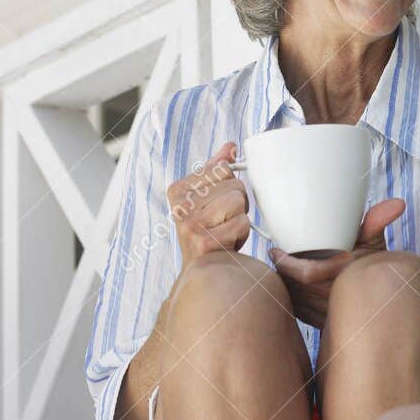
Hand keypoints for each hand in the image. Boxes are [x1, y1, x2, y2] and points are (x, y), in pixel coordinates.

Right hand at [168, 142, 250, 264]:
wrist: (202, 273)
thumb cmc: (208, 233)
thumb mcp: (208, 198)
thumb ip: (216, 171)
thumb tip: (230, 147)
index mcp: (177, 191)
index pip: (223, 168)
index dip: (229, 186)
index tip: (216, 205)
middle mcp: (180, 207)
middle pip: (235, 185)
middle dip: (237, 204)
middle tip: (223, 222)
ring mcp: (190, 225)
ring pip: (239, 201)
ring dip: (240, 219)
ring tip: (225, 231)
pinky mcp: (204, 243)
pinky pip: (242, 223)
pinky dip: (241, 234)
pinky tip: (227, 244)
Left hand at [270, 199, 405, 328]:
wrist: (380, 301)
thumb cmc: (372, 267)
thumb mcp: (374, 243)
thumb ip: (376, 222)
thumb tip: (398, 203)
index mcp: (343, 276)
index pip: (306, 274)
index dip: (286, 263)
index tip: (276, 250)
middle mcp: (333, 298)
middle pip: (294, 287)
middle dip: (282, 271)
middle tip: (276, 257)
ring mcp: (325, 315)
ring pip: (293, 300)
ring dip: (285, 284)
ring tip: (281, 269)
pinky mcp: (319, 324)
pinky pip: (296, 311)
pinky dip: (291, 298)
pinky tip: (289, 286)